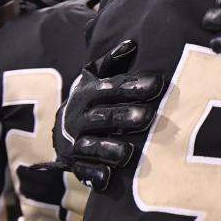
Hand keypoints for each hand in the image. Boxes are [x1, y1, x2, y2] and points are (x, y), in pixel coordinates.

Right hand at [56, 39, 163, 191]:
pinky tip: (107, 178)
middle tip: (148, 117)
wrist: (62, 130)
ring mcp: (75, 143)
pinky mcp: (76, 165)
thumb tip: (131, 43)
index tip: (158, 83)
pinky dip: (93, 174)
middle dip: (123, 117)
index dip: (133, 86)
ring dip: (109, 148)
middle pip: (102, 117)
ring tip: (128, 153)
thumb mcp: (95, 78)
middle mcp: (78, 118)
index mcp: (86, 94)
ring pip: (91, 146)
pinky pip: (83, 171)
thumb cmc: (91, 100)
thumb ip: (112, 62)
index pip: (111, 88)